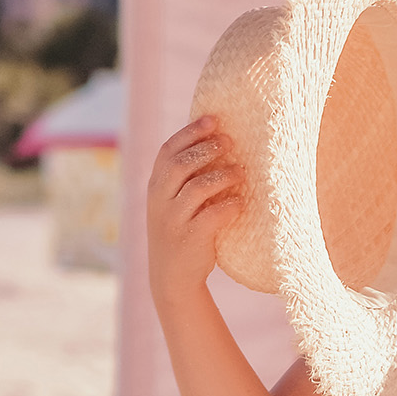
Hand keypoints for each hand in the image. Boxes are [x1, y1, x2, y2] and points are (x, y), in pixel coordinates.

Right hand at [147, 117, 243, 297]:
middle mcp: (160, 201)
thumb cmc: (181, 231)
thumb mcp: (173, 202)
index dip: (190, 132)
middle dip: (207, 148)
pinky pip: (213, 216)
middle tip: (231, 141)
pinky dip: (229, 206)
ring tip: (241, 171)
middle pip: (181, 164)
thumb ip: (185, 177)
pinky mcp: (191, 238)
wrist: (172, 277)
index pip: (168, 150)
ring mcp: (174, 220)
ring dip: (222, 175)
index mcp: (155, 187)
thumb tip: (215, 142)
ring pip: (197, 188)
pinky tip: (240, 202)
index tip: (213, 119)